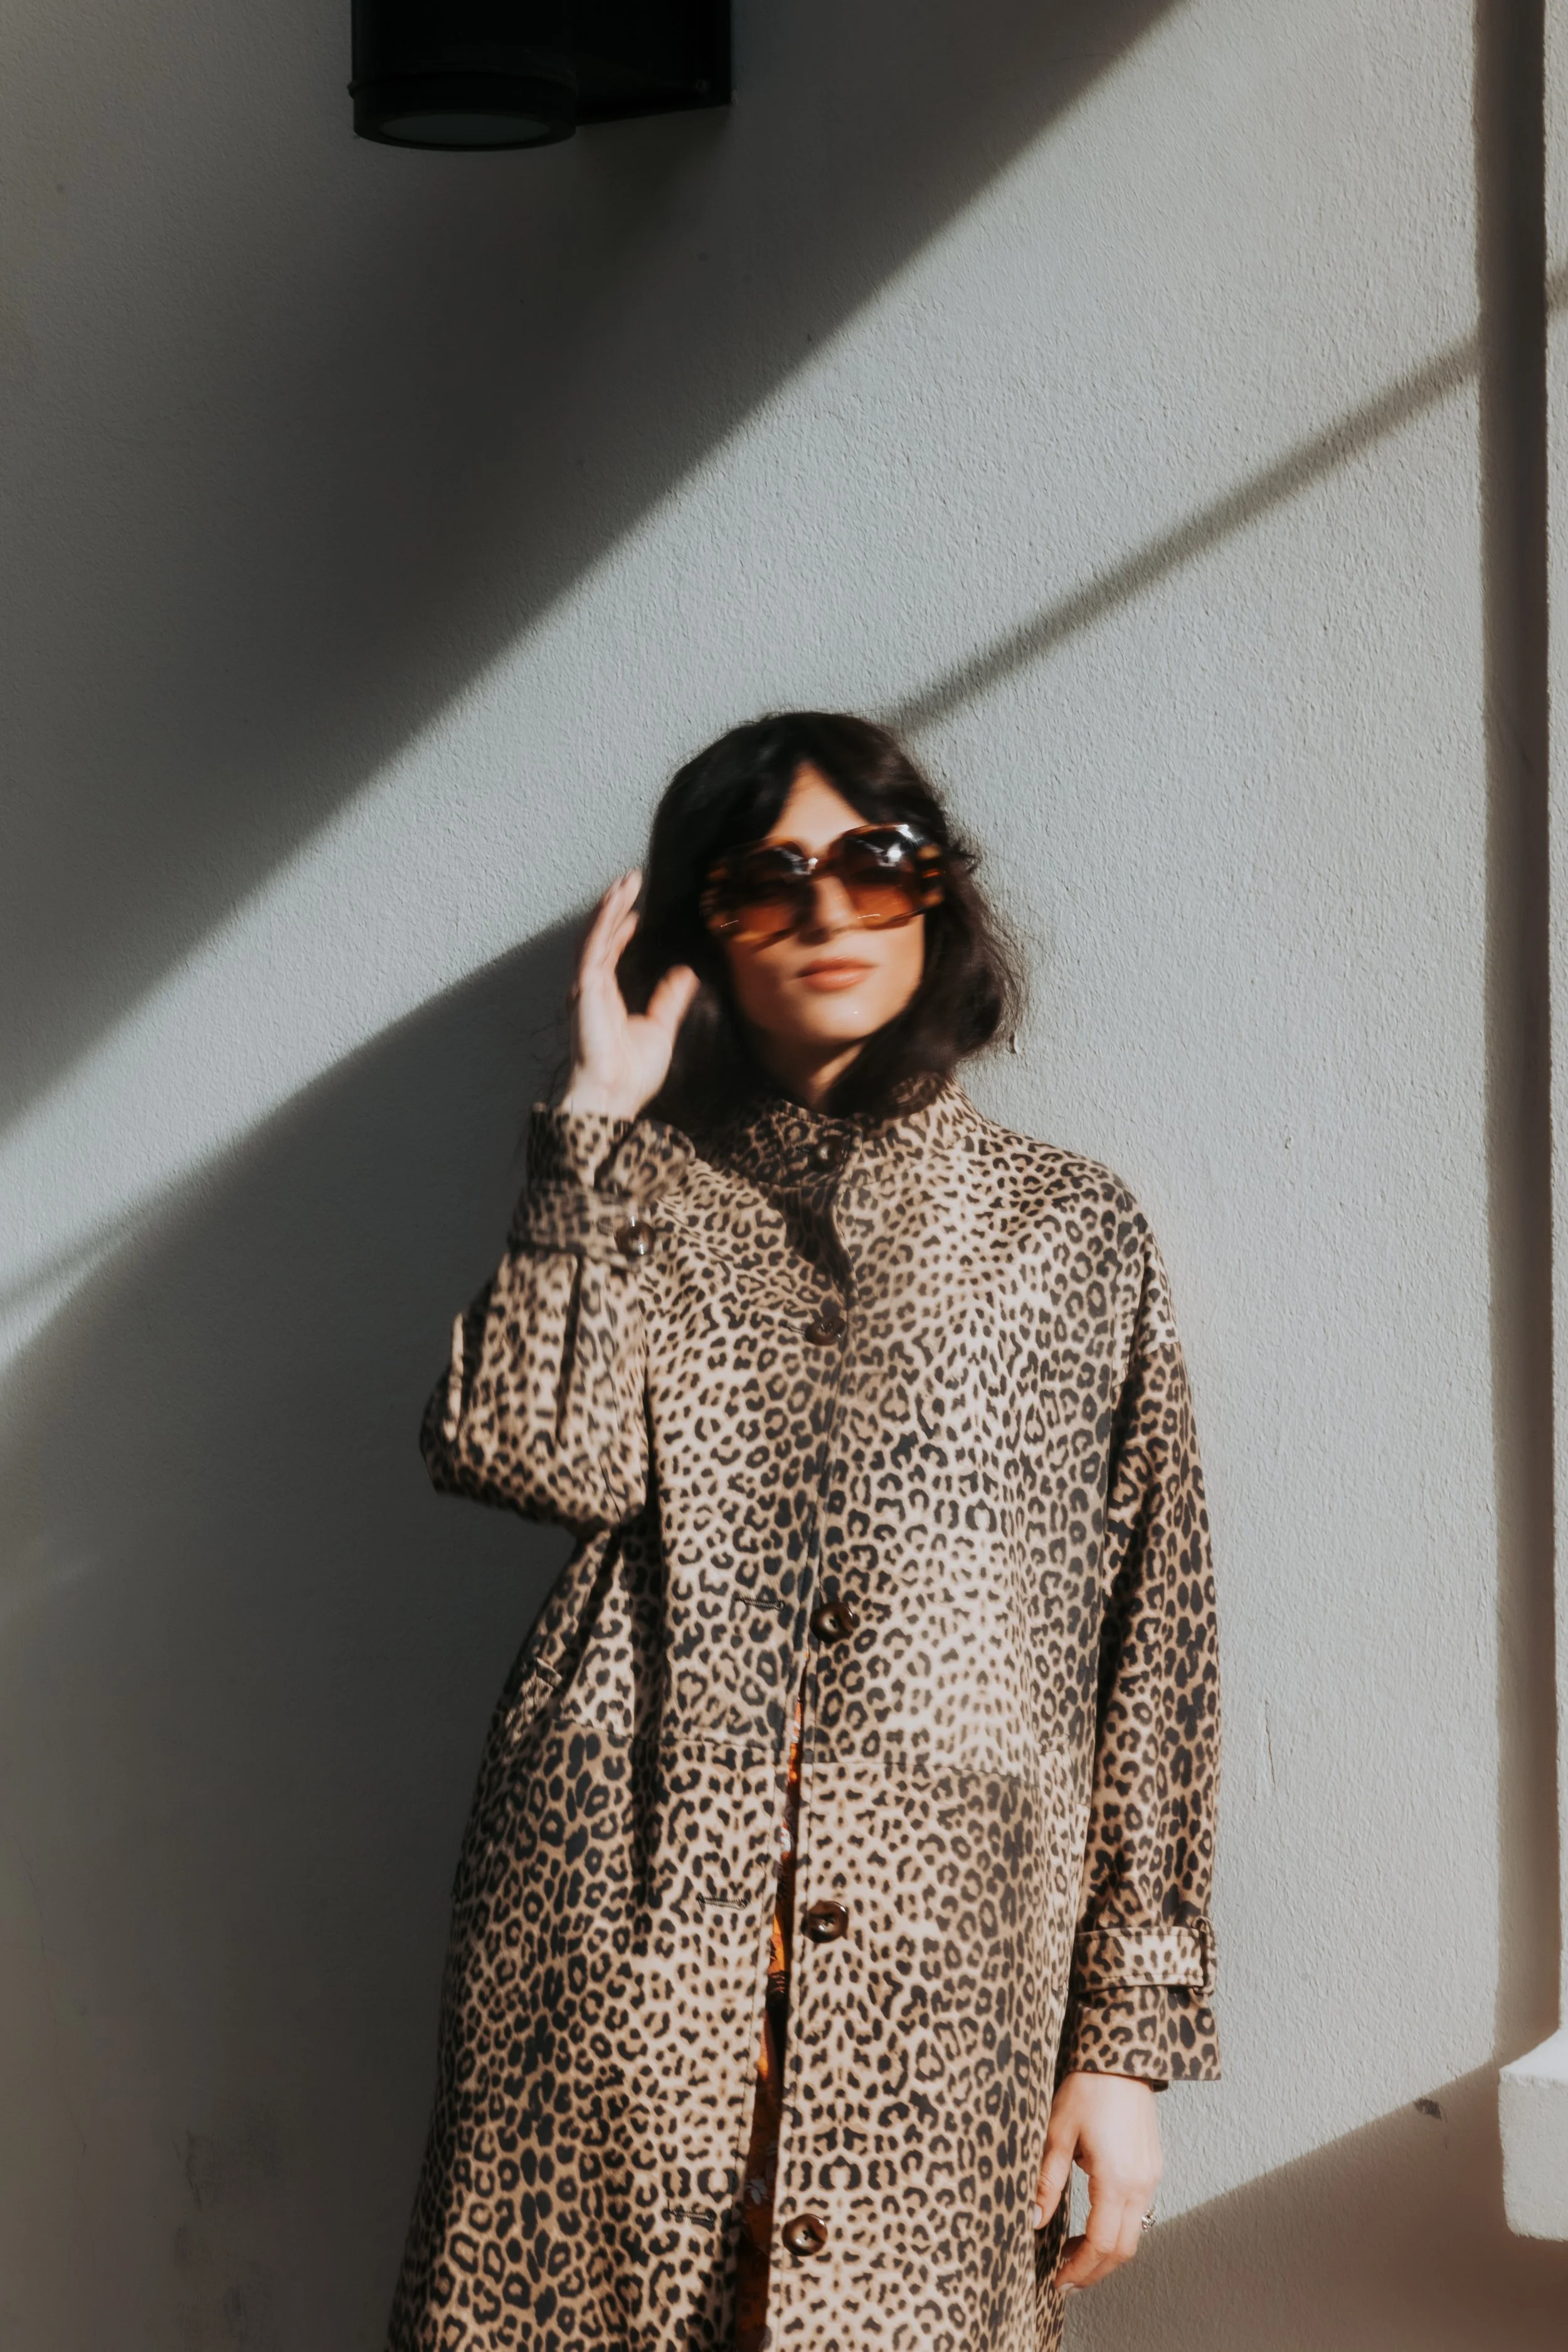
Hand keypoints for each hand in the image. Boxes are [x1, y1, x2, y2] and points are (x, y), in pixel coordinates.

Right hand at [558, 869, 699, 1120]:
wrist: (615, 1095)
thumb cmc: (631, 1073)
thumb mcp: (661, 1028)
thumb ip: (669, 999)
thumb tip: (685, 974)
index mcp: (605, 998)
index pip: (610, 954)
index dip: (620, 930)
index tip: (634, 910)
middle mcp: (592, 989)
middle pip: (600, 938)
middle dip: (613, 907)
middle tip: (629, 880)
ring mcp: (586, 988)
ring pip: (595, 937)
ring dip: (609, 908)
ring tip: (624, 883)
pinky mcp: (586, 990)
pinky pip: (594, 950)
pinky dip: (605, 925)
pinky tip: (616, 906)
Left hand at [1033, 2070, 1161, 2293]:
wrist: (1121, 2057)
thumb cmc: (1087, 2089)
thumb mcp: (1057, 2133)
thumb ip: (1046, 2180)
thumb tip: (1032, 2220)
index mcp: (1116, 2180)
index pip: (1101, 2244)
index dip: (1078, 2269)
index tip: (1057, 2281)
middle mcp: (1140, 2185)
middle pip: (1122, 2250)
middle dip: (1093, 2271)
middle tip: (1064, 2279)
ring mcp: (1150, 2177)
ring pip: (1133, 2235)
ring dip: (1105, 2253)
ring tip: (1073, 2253)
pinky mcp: (1151, 2168)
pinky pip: (1138, 2214)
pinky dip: (1116, 2230)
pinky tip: (1093, 2225)